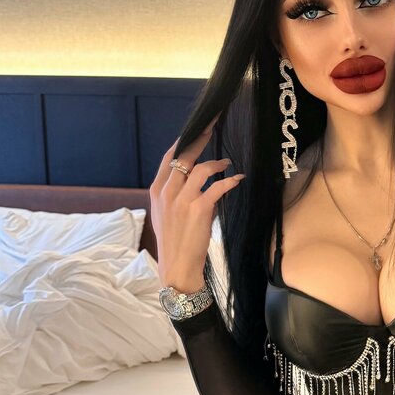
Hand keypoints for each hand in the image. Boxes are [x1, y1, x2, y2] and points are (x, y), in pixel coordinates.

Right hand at [149, 113, 242, 289]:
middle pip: (185, 155)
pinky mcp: (199, 210)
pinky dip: (229, 180)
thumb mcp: (167, 214)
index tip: (196, 129)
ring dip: (218, 162)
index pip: (169, 157)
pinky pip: (217, 187)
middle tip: (214, 126)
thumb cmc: (174, 242)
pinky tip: (237, 179)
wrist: (176, 267)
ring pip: (201, 168)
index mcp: (157, 190)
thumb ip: (176, 194)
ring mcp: (182, 200)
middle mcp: (167, 192)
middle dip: (201, 138)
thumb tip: (194, 179)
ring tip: (227, 163)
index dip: (184, 140)